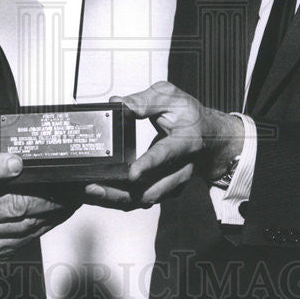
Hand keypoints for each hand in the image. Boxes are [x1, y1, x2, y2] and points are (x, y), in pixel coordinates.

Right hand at [0, 153, 75, 298]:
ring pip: (26, 222)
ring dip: (56, 207)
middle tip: (72, 180)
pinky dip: (51, 220)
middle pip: (11, 204)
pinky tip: (65, 209)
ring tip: (78, 192)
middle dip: (46, 193)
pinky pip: (30, 235)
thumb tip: (21, 159)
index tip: (16, 162)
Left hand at [83, 81, 243, 209]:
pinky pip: (138, 200)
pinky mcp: (163, 191)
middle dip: (120, 193)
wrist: (210, 140)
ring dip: (114, 199)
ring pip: (142, 200)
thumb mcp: (173, 98)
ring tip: (89, 191)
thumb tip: (118, 103)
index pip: (166, 155)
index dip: (149, 165)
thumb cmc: (191, 118)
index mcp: (185, 142)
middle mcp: (180, 169)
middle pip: (150, 191)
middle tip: (93, 187)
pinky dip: (117, 199)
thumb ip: (146, 100)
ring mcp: (172, 184)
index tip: (132, 173)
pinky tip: (97, 192)